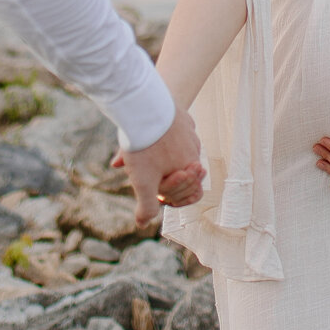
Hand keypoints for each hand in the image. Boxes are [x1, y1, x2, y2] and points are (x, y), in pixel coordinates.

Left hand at [114, 107, 203, 225]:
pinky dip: (158, 137)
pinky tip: (137, 135)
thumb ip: (147, 206)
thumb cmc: (146, 146)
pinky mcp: (180, 115)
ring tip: (134, 154)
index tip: (157, 192)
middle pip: (184, 172)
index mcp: (190, 167)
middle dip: (165, 178)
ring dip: (158, 157)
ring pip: (176, 151)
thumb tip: (143, 223)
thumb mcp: (143, 182)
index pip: (193, 193)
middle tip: (145, 172)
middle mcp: (195, 149)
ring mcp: (189, 131)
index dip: (173, 197)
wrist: (144, 106)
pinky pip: (172, 131)